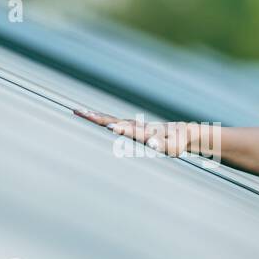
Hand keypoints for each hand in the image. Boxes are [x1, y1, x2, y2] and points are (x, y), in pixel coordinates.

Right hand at [72, 107, 193, 156]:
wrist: (180, 132)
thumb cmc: (176, 143)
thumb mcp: (173, 147)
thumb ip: (163, 145)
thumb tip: (153, 144)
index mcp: (145, 132)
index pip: (130, 130)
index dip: (120, 129)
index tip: (109, 126)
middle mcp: (135, 126)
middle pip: (113, 121)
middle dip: (97, 118)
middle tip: (81, 113)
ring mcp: (131, 124)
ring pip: (109, 119)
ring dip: (94, 116)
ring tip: (78, 111)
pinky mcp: (129, 126)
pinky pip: (111, 121)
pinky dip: (99, 118)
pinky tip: (90, 116)